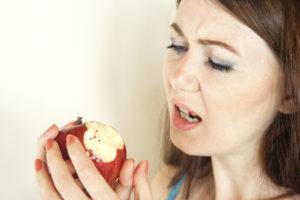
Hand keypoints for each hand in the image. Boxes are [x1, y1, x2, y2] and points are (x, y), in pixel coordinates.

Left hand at [34, 122, 151, 199]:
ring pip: (51, 199)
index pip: (88, 174)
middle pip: (64, 184)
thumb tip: (140, 163)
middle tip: (51, 144)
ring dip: (42, 178)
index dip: (77, 154)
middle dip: (54, 160)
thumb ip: (142, 185)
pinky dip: (44, 194)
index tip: (72, 140)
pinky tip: (44, 184)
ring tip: (39, 162)